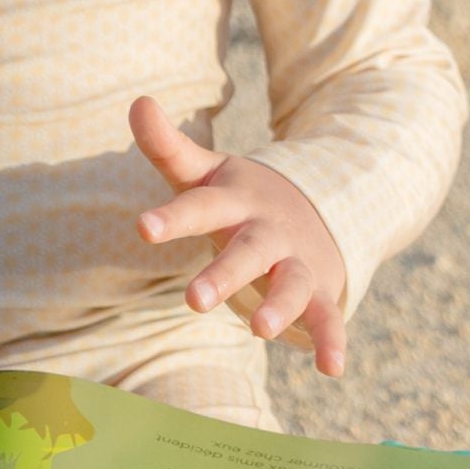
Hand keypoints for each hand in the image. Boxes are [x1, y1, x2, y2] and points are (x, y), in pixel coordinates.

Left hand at [129, 96, 349, 374]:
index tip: (143, 228)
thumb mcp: (207, 172)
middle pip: (247, 252)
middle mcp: (268, 231)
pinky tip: (331, 368)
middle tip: (193, 299)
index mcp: (235, 200)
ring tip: (259, 331)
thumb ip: (168, 147)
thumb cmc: (242, 197)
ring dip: (280, 307)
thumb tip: (137, 100)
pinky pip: (328, 317)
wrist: (319, 203)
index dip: (173, 217)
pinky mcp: (320, 289)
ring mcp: (297, 260)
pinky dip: (332, 341)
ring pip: (290, 284)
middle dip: (224, 274)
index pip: (200, 206)